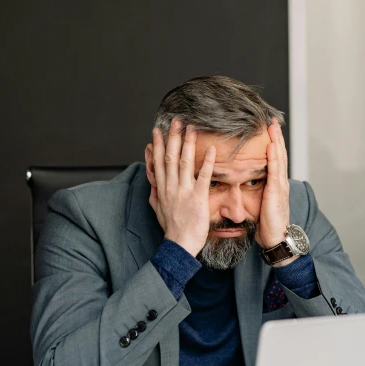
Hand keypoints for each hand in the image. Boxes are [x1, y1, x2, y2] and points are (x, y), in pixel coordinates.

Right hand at [148, 119, 215, 256]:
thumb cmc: (172, 229)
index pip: (158, 162)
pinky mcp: (197, 197)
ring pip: (185, 162)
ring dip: (188, 143)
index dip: (158, 144)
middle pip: (171, 157)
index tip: (158, 130)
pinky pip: (203, 176)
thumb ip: (155, 193)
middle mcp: (171, 186)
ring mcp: (184, 191)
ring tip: (192, 128)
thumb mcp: (158, 209)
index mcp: (162, 188)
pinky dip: (208, 162)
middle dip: (173, 137)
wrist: (180, 244)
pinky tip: (212, 149)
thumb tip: (151, 182)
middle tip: (177, 121)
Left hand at [256, 119, 296, 263]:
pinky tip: (272, 146)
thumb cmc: (266, 224)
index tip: (267, 128)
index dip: (272, 143)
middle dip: (276, 136)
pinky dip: (275, 157)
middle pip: (278, 154)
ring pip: (279, 158)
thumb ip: (254, 191)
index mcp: (274, 184)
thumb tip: (242, 182)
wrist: (275, 237)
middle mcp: (280, 182)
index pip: (274, 158)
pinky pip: (275, 171)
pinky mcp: (276, 192)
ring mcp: (280, 185)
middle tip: (272, 119)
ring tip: (272, 126)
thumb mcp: (258, 204)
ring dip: (276, 141)